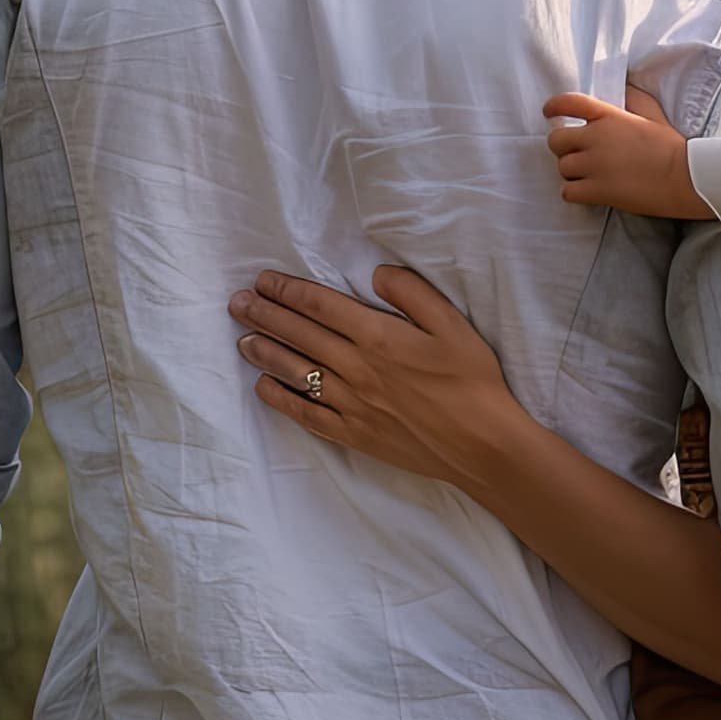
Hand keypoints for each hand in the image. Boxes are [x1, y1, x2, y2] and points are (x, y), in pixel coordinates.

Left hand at [228, 266, 528, 495]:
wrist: (483, 444)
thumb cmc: (472, 379)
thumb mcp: (452, 323)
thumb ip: (412, 293)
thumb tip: (374, 274)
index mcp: (378, 336)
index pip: (321, 306)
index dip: (288, 292)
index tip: (264, 281)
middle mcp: (357, 368)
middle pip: (301, 336)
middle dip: (266, 316)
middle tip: (237, 303)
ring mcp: (352, 404)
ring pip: (298, 373)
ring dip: (266, 354)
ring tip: (242, 340)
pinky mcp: (355, 434)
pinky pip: (308, 415)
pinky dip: (282, 401)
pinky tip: (264, 388)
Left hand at [544, 85, 711, 219]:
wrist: (686, 176)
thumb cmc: (670, 145)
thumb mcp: (652, 112)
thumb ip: (632, 97)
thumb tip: (622, 87)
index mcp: (609, 116)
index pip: (569, 103)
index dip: (553, 106)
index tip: (548, 111)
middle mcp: (596, 137)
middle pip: (556, 140)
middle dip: (563, 147)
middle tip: (576, 153)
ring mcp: (595, 165)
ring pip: (562, 167)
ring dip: (571, 172)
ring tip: (586, 175)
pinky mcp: (598, 190)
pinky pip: (567, 192)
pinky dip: (574, 192)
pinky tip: (587, 191)